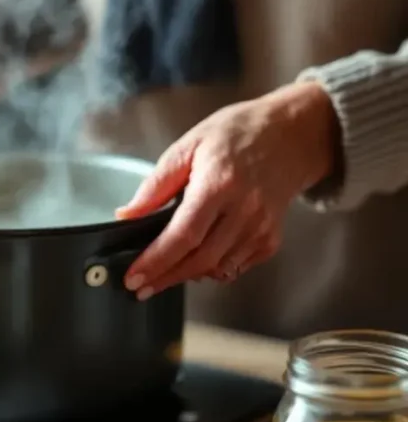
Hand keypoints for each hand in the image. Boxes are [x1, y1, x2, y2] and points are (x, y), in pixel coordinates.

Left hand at [115, 82, 339, 299]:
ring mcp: (262, 227)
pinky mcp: (271, 238)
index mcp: (219, 184)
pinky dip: (213, 270)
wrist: (292, 134)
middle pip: (200, 260)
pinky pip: (237, 266)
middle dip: (164, 278)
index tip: (132, 278)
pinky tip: (196, 261)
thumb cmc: (237, 134)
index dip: (155, 261)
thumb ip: (156, 184)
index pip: (183, 235)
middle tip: (138, 287)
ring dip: (186, 276)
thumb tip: (127, 215)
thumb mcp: (189, 146)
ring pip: (218, 268)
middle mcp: (245, 210)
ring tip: (161, 274)